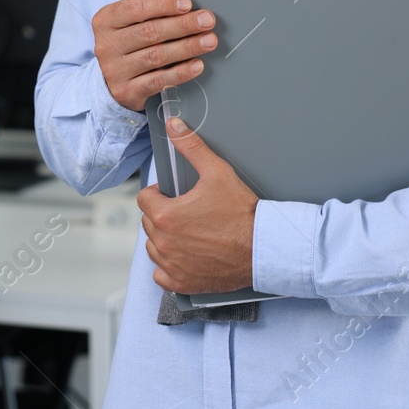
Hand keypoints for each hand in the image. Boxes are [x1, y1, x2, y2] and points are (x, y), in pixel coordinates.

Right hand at [92, 0, 216, 112]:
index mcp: (105, 21)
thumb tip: (188, 10)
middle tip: (207, 21)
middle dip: (182, 25)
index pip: (135, 8)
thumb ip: (150, 14)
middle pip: (149, 32)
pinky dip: (181, 72)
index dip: (163, 5)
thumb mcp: (128, 24)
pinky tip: (197, 65)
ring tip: (208, 41)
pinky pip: (158, 81)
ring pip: (156, 56)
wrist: (109, 81)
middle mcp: (106, 46)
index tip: (187, 4)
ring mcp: (115, 70)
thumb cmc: (127, 44)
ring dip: (187, 47)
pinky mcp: (126, 91)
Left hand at [137, 117, 258, 293]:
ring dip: (165, 239)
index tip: (173, 196)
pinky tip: (184, 257)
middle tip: (187, 212)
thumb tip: (174, 126)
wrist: (263, 248)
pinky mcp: (182, 282)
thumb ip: (192, 146)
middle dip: (163, 215)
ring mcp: (172, 265)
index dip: (159, 194)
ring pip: (154, 248)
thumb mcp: (217, 172)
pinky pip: (162, 276)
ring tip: (188, 232)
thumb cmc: (242, 214)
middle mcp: (164, 243)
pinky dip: (169, 267)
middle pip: (149, 223)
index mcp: (166, 215)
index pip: (144, 199)